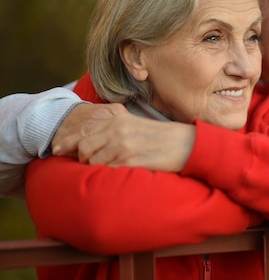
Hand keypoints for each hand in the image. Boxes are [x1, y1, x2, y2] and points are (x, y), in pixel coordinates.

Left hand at [51, 103, 195, 171]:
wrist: (187, 144)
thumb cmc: (163, 137)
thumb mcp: (136, 125)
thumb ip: (115, 129)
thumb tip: (91, 141)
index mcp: (118, 119)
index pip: (83, 131)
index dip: (66, 142)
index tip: (55, 150)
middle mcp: (118, 130)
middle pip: (83, 147)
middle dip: (81, 159)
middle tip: (89, 165)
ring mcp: (123, 145)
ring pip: (93, 161)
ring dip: (97, 168)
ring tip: (110, 169)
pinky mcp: (131, 160)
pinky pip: (108, 171)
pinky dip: (110, 175)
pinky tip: (119, 174)